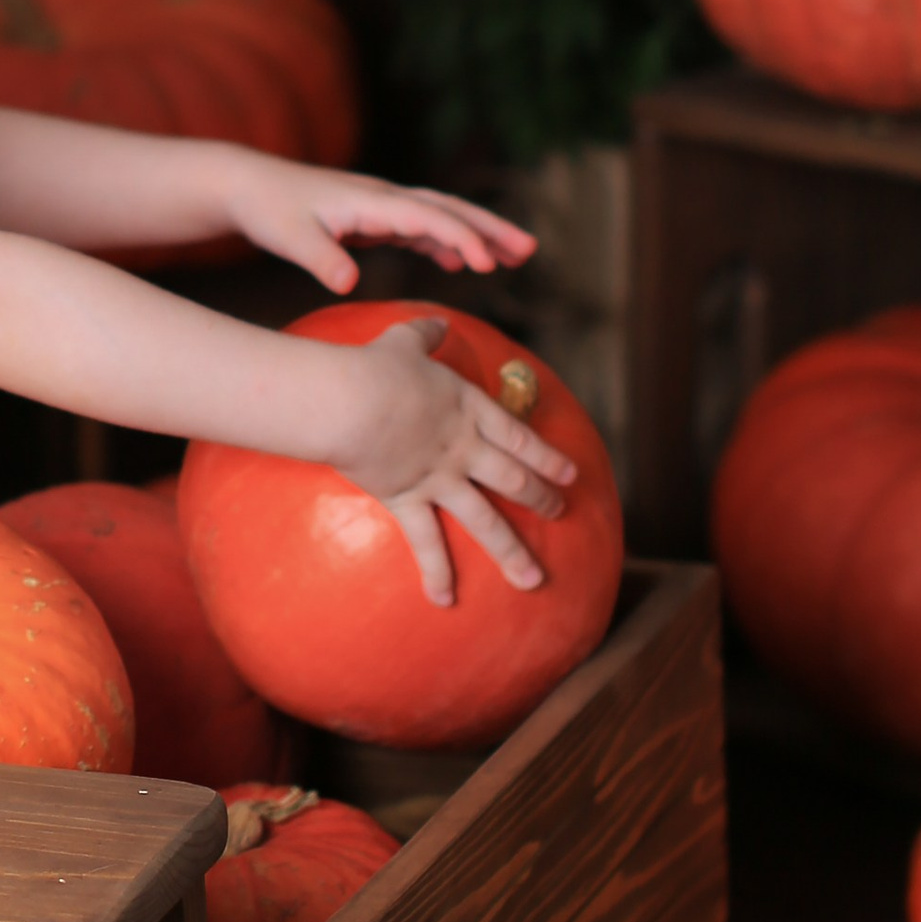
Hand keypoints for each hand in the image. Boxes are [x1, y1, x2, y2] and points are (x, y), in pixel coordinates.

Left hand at [224, 156, 536, 292]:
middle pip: (449, 208)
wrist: (246, 185)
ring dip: (478, 234)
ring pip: (441, 215)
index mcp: (369, 201)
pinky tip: (460, 263)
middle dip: (490, 227)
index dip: (460, 238)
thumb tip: (349, 284)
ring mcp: (380, 206)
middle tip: (530, 249)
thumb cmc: (268, 210)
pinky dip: (446, 242)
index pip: (427, 216)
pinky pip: (420, 228)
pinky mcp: (373, 217)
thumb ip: (320, 260)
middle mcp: (382, 197)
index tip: (487, 263)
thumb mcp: (289, 238)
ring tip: (516, 256)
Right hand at [321, 315, 574, 608]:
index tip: (571, 474)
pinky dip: (437, 573)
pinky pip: (427, 543)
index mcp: (468, 409)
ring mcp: (440, 478)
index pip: (520, 437)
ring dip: (512, 553)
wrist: (350, 400)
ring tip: (533, 580)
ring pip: (486, 521)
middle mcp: (464, 448)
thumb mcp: (403, 342)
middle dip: (541, 499)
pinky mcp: (409, 500)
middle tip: (560, 514)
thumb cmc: (374, 367)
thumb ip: (424, 333)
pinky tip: (446, 601)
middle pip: (514, 479)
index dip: (548, 457)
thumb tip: (436, 320)